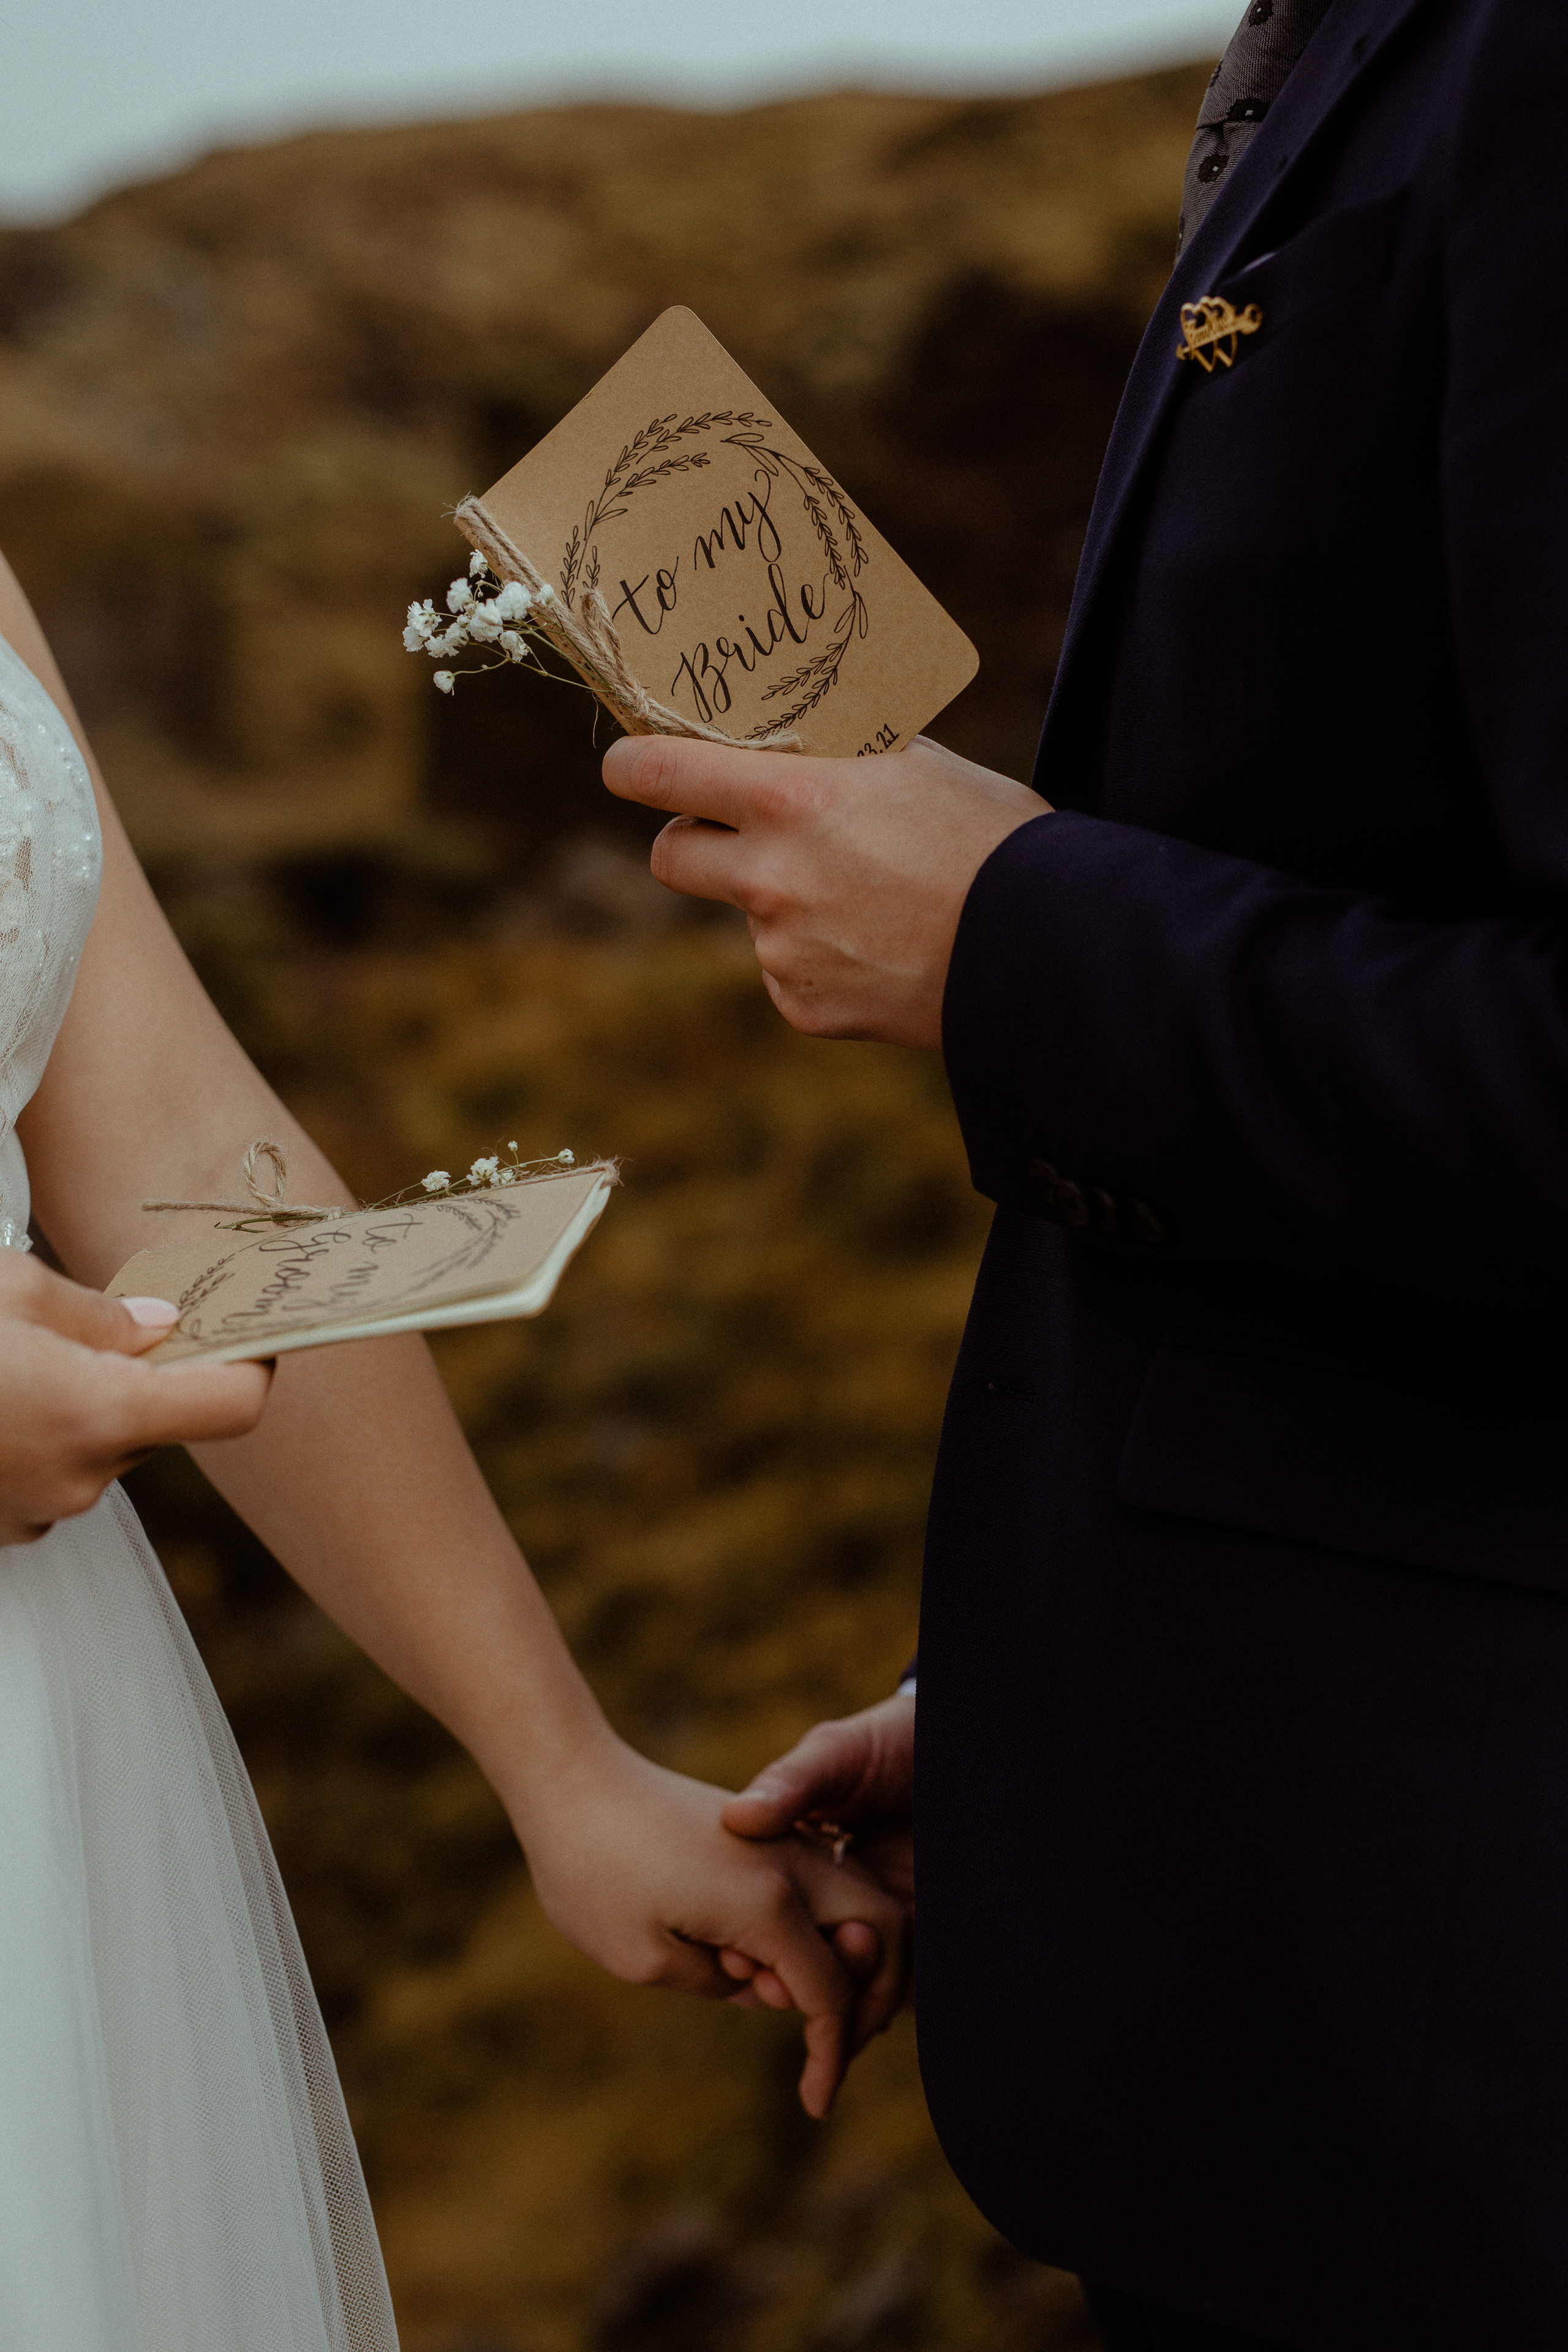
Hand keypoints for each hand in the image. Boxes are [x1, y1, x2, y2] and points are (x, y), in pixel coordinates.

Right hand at [0, 1250, 272, 1543]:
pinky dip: (44, 1441)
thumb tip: (159, 1323)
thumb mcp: (11, 1290)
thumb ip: (99, 1312)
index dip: (251, 1365)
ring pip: (105, 1450)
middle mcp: (79, 1479)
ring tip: (26, 1361)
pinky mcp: (3, 1527)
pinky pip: (54, 1476)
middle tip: (103, 1328)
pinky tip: (2, 1403)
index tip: (248, 1333)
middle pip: (160, 1424)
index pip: (231, 1406)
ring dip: (89, 1408)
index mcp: (97, 1414)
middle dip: (147, 1377)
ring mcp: (38, 1512)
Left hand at [505, 1729, 910, 2116]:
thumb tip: (758, 1987)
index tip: (815, 2104)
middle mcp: (790, 1861)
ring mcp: (779, 1836)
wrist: (571, 1779)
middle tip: (827, 2042)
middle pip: (880, 1928)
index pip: (830, 1993)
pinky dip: (812, 1925)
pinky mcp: (760, 1827)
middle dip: (871, 1993)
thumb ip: (719, 1985)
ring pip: (853, 1897)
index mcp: (768, 1901)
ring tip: (762, 1992)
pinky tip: (750, 1957)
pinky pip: (817, 1879)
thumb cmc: (593, 1872)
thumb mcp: (646, 1959)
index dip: (830, 2056)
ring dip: (839, 1956)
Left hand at [602, 733, 1043, 1046]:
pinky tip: (884, 948)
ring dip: (783, 903)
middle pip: (670, 856)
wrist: (1046, 951)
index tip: (627, 765)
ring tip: (873, 898)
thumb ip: (839, 752)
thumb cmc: (994, 840)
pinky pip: (788, 972)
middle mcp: (771, 878)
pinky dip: (822, 960)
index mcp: (791, 801)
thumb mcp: (918, 764)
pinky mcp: (805, 1007)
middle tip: (734, 832)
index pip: (659, 775)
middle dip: (690, 840)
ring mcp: (782, 950)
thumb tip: (797, 732)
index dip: (632, 767)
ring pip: (747, 915)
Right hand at [718, 1693, 915, 2012]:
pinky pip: (914, 1982)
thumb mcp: (835, 1754)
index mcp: (809, 1871)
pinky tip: (889, 2000)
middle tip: (803, 1993)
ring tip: (854, 1987)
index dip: (761, 1956)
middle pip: (818, 1969)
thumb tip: (738, 1818)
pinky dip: (899, 1997)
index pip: (776, 1930)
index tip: (750, 1965)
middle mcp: (846, 1904)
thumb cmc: (893, 1740)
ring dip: (853, 2006)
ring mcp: (892, 1921)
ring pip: (864, 1988)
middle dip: (808, 1993)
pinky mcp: (929, 1935)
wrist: (968, 1737)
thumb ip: (792, 1783)